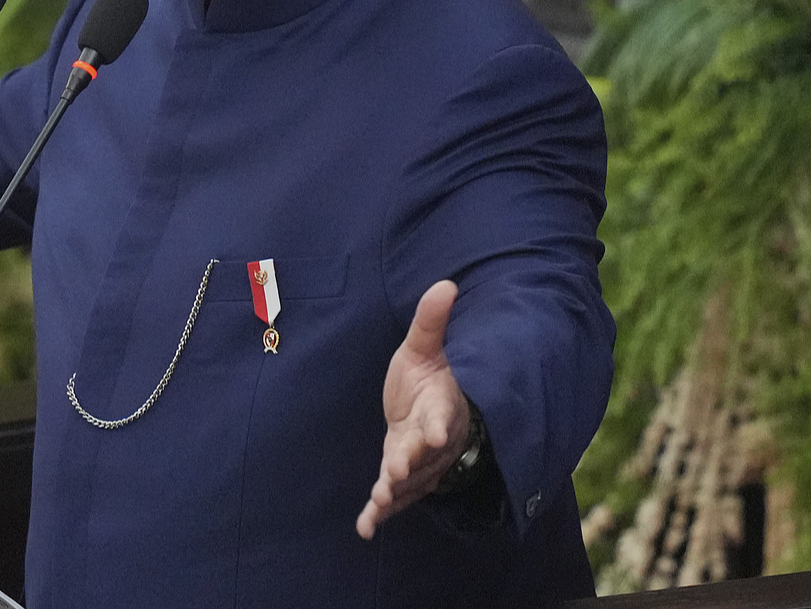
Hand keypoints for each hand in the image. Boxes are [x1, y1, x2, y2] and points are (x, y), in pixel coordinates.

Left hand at [356, 279, 470, 539]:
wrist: (427, 406)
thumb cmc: (428, 375)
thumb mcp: (423, 347)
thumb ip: (432, 321)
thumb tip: (446, 282)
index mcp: (442, 405)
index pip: (442, 415)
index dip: (438, 425)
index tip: (434, 434)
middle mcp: (433, 439)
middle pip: (423, 455)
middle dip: (410, 463)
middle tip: (394, 471)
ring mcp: (418, 462)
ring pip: (409, 480)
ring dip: (395, 491)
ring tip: (381, 500)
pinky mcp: (401, 476)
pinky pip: (392, 497)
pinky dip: (379, 513)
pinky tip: (364, 528)